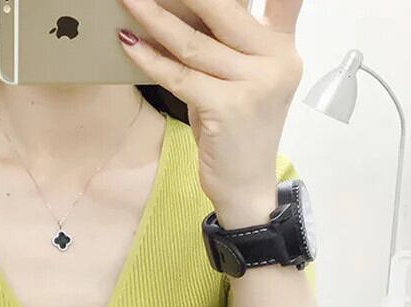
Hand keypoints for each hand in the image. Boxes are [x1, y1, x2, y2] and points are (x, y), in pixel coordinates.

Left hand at [118, 0, 304, 227]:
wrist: (246, 185)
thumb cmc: (237, 132)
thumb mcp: (243, 80)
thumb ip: (230, 43)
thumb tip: (185, 11)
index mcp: (283, 47)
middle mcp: (276, 61)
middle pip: (222, 9)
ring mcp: (255, 85)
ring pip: (193, 41)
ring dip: (152, 16)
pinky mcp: (227, 108)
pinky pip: (179, 75)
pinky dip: (149, 58)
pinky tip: (127, 42)